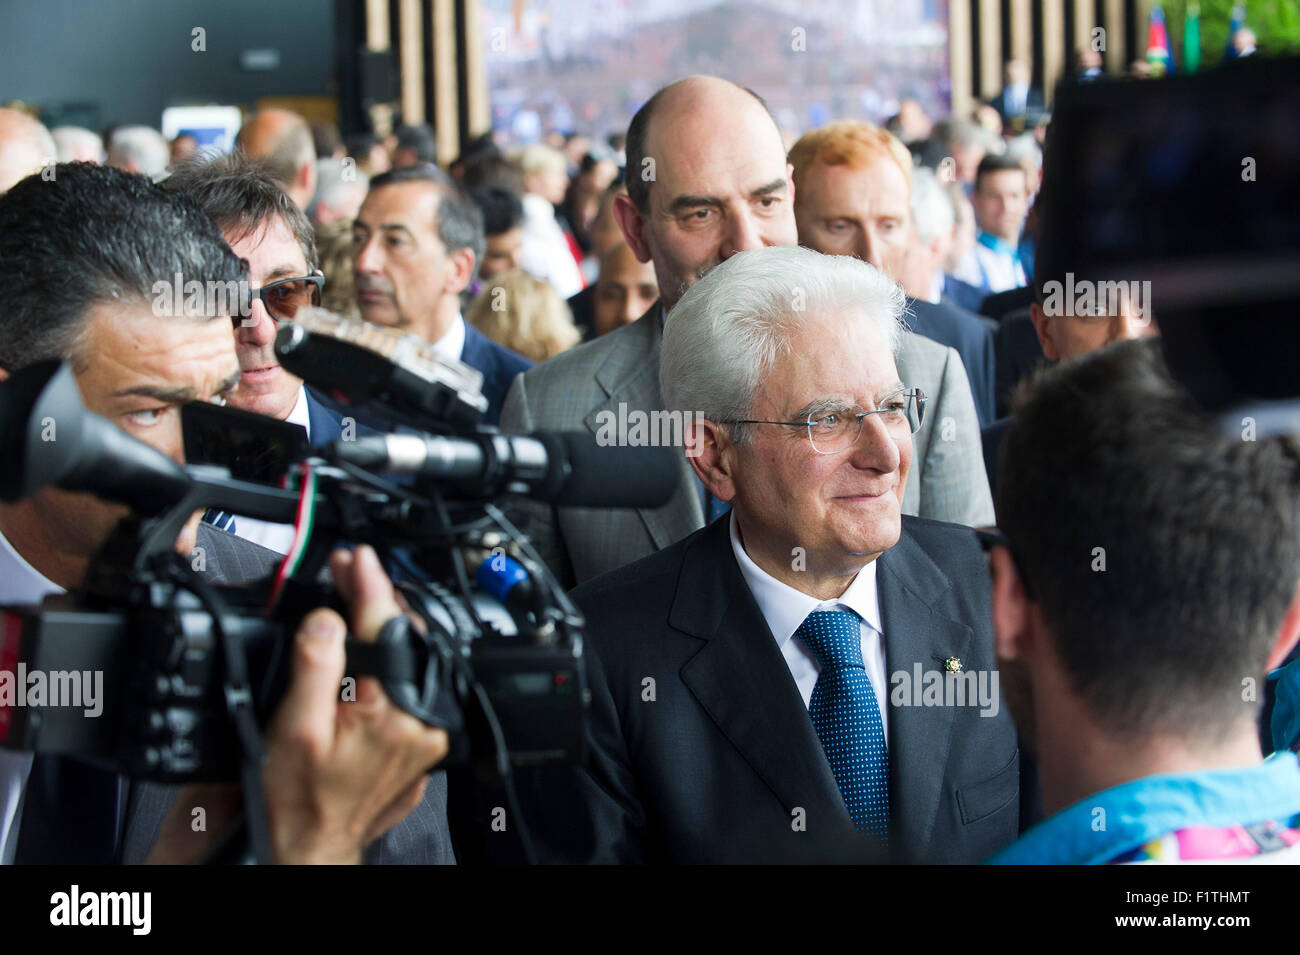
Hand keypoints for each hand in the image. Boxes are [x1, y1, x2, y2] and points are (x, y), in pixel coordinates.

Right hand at [261, 544, 449, 863]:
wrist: (309, 845)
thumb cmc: (298, 801)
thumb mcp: (293, 730)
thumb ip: (314, 667)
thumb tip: (326, 619)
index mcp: (393, 714)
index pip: (385, 629)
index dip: (367, 586)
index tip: (356, 557)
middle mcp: (420, 721)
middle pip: (404, 637)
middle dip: (374, 597)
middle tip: (347, 568)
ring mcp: (426, 730)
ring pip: (409, 657)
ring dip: (381, 622)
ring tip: (352, 593)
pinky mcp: (421, 736)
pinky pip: (409, 680)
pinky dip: (387, 655)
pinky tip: (364, 639)